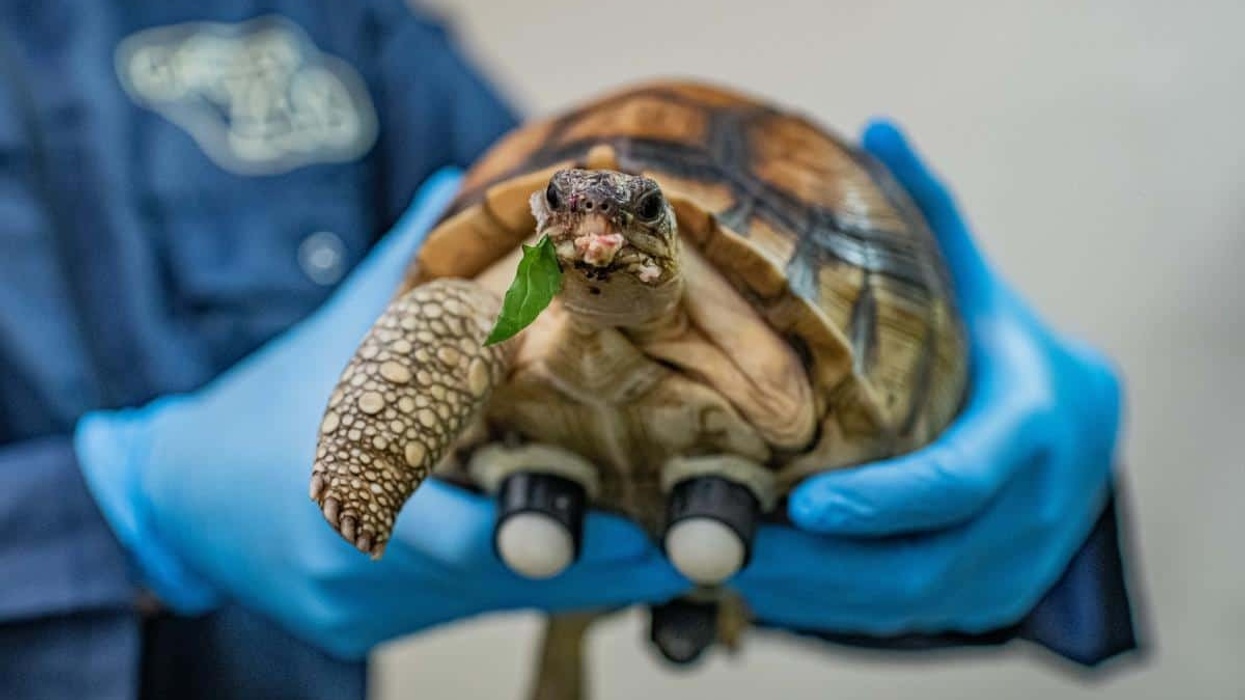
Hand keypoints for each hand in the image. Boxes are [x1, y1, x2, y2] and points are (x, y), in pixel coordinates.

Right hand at [73, 168, 685, 658]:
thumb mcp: (339, 331)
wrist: (182, 501)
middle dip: (601, 569)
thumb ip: (408, 262)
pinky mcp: (358, 630)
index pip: (474, 532)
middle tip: (694, 551)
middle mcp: (361, 561)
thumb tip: (470, 180)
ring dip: (573, 581)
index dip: (573, 537)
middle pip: (503, 579)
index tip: (656, 528)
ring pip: (491, 601)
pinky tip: (584, 566)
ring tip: (668, 558)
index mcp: (355, 481)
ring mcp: (362, 607)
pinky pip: (458, 611)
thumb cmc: (268, 405)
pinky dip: (515, 585)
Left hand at [732, 120, 1124, 635]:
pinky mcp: (984, 600)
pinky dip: (828, 610)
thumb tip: (879, 127)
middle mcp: (1032, 509)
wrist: (1080, 431)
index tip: (800, 506)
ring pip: (900, 609)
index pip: (961, 479)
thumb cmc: (1010, 351)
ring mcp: (1011, 567)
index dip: (884, 501)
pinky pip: (897, 621)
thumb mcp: (982, 286)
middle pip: (919, 566)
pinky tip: (764, 588)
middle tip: (725, 548)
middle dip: (817, 568)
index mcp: (1034, 428)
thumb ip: (934, 217)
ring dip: (810, 598)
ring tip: (724, 570)